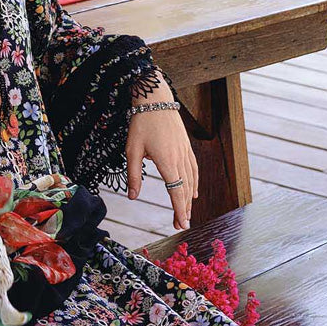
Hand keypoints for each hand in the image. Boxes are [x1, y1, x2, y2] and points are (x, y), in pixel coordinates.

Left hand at [125, 87, 198, 231]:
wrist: (156, 100)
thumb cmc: (141, 124)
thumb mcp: (132, 150)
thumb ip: (134, 175)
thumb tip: (132, 197)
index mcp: (166, 161)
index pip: (175, 191)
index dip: (178, 209)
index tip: (181, 223)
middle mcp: (180, 158)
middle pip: (185, 189)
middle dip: (184, 209)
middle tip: (183, 225)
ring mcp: (185, 152)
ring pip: (191, 180)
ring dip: (189, 198)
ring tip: (187, 213)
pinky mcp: (186, 146)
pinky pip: (193, 169)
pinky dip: (194, 182)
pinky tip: (193, 192)